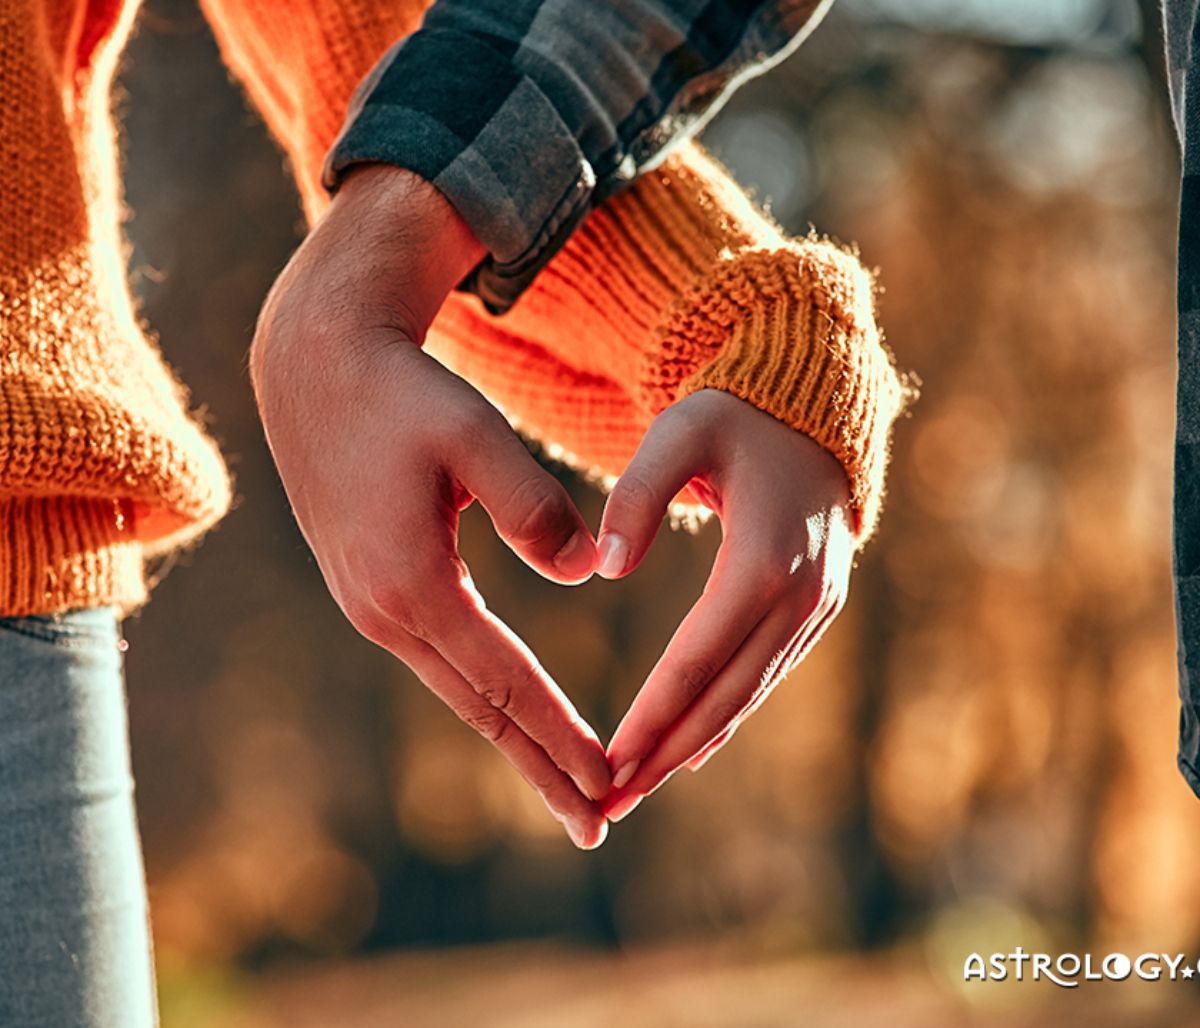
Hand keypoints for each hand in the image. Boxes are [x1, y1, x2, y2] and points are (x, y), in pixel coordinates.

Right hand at [250, 166, 610, 847]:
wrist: (318, 369)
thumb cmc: (403, 394)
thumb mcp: (475, 436)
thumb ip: (534, 507)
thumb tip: (584, 572)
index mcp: (412, 583)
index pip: (504, 681)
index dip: (560, 733)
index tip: (608, 781)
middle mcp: (383, 612)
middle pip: (479, 711)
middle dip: (540, 769)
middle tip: (596, 826)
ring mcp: (371, 607)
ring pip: (460, 693)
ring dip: (515, 742)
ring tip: (566, 788)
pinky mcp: (373, 591)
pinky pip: (442, 662)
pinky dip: (487, 699)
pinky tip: (514, 717)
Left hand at [598, 390, 854, 821]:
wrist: (810, 409)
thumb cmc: (735, 416)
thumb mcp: (680, 432)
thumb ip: (636, 495)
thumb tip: (604, 569)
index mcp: (765, 558)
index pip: (699, 656)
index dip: (653, 714)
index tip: (609, 760)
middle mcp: (801, 595)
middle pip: (726, 694)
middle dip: (666, 753)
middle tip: (609, 803)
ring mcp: (816, 607)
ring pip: (748, 694)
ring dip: (692, 746)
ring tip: (636, 789)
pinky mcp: (816, 609)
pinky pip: (765, 675)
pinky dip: (726, 716)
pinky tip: (691, 751)